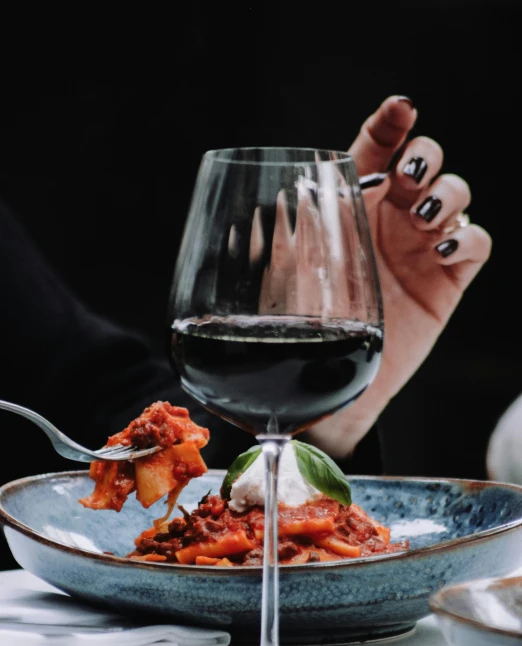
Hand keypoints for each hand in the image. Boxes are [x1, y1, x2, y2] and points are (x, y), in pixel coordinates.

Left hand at [307, 95, 491, 458]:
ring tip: (423, 216)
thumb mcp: (289, 271)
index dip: (390, 123)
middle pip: (426, 160)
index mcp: (354, 204)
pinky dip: (467, 237)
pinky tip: (442, 249)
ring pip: (457, 193)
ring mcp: (423, 246)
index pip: (377, 149)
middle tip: (406, 178)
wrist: (326, 376)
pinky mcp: (447, 279)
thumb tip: (248, 207)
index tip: (400, 108)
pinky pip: (476, 244)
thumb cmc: (302, 321)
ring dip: (448, 192)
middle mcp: (392, 218)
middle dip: (425, 156)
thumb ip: (285, 238)